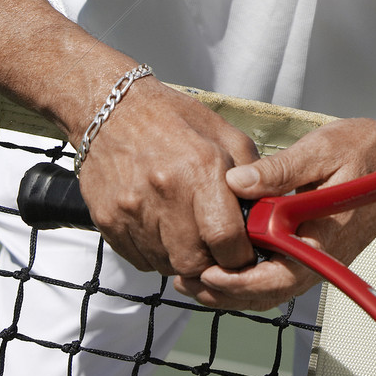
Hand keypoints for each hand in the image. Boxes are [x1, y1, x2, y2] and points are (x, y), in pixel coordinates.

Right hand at [77, 78, 259, 277]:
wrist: (112, 109)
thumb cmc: (172, 118)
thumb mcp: (223, 133)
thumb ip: (252, 173)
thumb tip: (267, 212)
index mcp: (199, 169)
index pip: (226, 239)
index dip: (240, 255)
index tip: (243, 252)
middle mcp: (164, 193)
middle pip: (195, 262)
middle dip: (211, 262)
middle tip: (215, 247)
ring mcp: (132, 210)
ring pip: (167, 266)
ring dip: (183, 258)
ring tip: (187, 231)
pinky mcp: (108, 221)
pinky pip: (140, 260)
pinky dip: (156, 253)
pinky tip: (161, 227)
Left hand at [173, 116, 375, 310]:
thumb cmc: (367, 150)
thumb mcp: (322, 149)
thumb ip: (280, 169)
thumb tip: (234, 182)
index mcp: (324, 236)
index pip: (277, 277)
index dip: (238, 282)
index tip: (204, 272)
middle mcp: (322, 257)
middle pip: (269, 293)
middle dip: (225, 293)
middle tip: (184, 280)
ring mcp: (320, 259)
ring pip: (272, 290)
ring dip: (234, 290)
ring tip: (193, 278)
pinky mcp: (316, 252)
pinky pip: (280, 276)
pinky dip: (250, 278)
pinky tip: (224, 264)